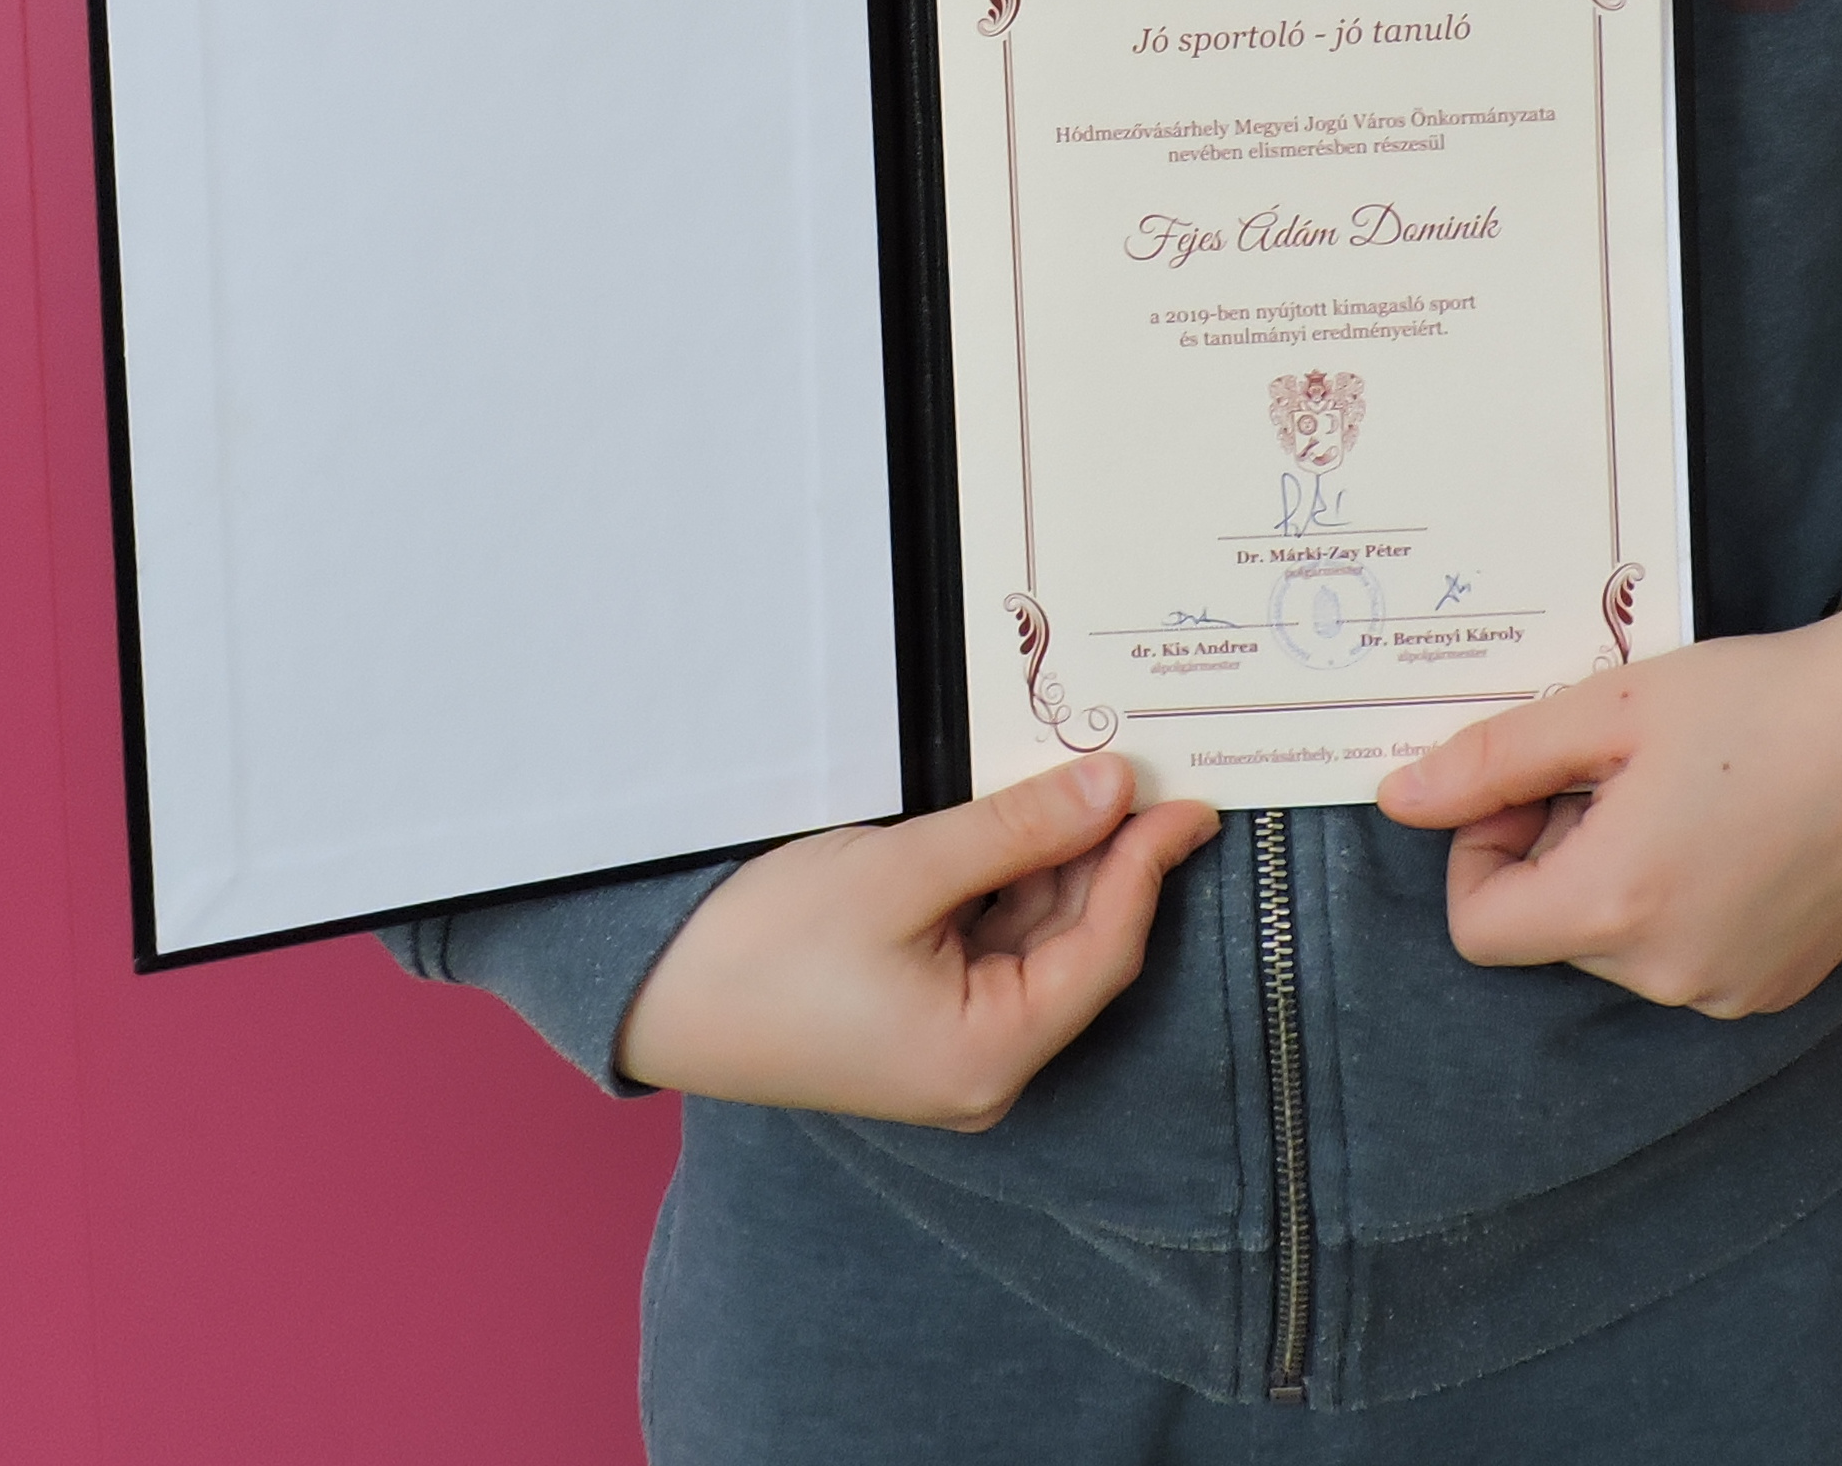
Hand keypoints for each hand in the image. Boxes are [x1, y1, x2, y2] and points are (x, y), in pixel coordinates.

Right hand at [610, 756, 1220, 1129]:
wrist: (655, 991)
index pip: (1105, 950)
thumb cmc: (766, 947)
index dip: (1148, 868)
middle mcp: (983, 1068)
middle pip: (1078, 948)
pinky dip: (1013, 884)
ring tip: (1086, 780)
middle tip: (1140, 771)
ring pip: (1037, 942)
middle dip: (1108, 860)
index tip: (1187, 801)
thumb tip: (1112, 788)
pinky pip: (992, 946)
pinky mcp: (919, 1021)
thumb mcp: (902, 872)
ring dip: (1061, 864)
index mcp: (990, 1055)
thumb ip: (1017, 831)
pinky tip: (1023, 821)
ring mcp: (950, 1049)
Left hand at [1373, 612, 1841, 1016]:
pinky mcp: (1777, 989)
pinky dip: (1681, 902)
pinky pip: (1683, 959)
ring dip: (1619, 875)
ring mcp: (1730, 993)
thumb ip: (1493, 760)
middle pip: (1549, 931)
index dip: (1483, 847)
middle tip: (1624, 769)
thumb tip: (1396, 800)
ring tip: (1687, 794)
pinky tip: (1733, 829)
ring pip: (1615, 946)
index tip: (1536, 784)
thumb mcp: (1612, 708)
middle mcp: (1668, 976)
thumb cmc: (1762, 699)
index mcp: (1615, 907)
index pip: (1477, 928)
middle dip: (1559, 850)